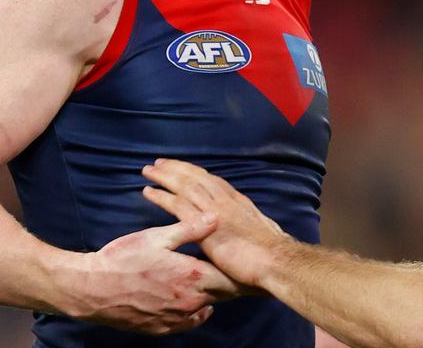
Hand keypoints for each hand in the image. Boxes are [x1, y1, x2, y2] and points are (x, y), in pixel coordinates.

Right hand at [61, 218, 237, 334]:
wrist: (92, 289)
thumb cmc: (124, 258)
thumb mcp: (157, 236)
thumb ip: (190, 229)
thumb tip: (217, 217)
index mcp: (192, 276)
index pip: (229, 278)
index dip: (240, 272)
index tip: (248, 265)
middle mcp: (189, 301)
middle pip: (221, 294)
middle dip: (228, 283)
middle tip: (237, 275)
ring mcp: (176, 318)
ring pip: (205, 308)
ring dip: (211, 297)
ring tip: (216, 285)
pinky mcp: (162, 328)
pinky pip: (188, 323)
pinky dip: (195, 314)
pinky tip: (196, 305)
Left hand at [142, 159, 291, 288]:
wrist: (273, 261)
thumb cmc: (270, 253)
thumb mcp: (258, 230)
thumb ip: (244, 225)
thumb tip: (242, 228)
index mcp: (237, 201)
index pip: (211, 180)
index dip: (193, 172)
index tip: (180, 167)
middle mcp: (225, 199)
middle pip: (195, 177)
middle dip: (176, 168)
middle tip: (157, 162)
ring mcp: (214, 209)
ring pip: (185, 186)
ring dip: (164, 176)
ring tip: (148, 171)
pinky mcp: (204, 224)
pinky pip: (178, 205)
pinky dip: (162, 196)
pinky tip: (149, 192)